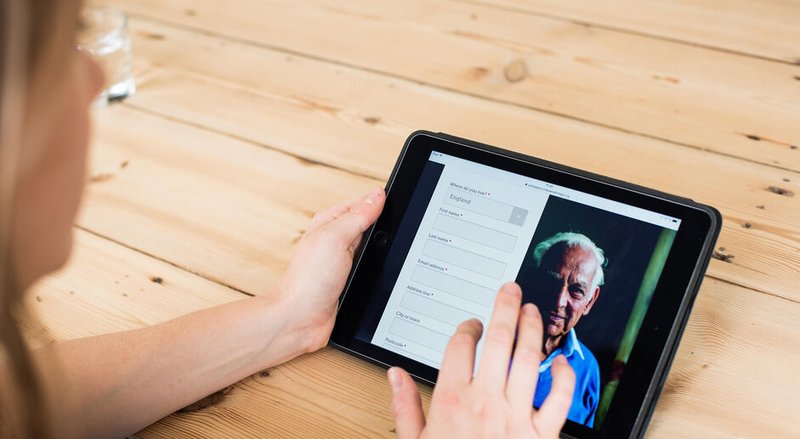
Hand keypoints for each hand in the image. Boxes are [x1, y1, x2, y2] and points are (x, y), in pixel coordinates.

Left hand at [276, 188, 384, 351]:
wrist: (300, 320)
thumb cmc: (308, 281)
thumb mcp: (335, 238)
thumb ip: (357, 216)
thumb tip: (377, 196)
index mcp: (330, 222)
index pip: (362, 202)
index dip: (381, 201)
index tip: (399, 203)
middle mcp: (336, 239)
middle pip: (370, 224)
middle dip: (384, 227)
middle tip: (398, 229)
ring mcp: (343, 260)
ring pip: (373, 247)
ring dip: (382, 250)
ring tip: (390, 250)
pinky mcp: (349, 279)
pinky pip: (370, 267)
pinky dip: (378, 267)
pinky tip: (383, 270)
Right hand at [388, 282, 575, 438]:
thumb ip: (405, 406)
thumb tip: (395, 377)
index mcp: (454, 402)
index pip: (460, 346)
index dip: (467, 326)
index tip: (471, 324)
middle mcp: (487, 402)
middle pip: (498, 341)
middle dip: (505, 308)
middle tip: (510, 291)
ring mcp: (516, 417)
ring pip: (528, 360)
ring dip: (532, 330)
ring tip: (533, 312)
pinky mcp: (542, 434)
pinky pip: (559, 399)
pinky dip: (563, 377)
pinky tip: (561, 362)